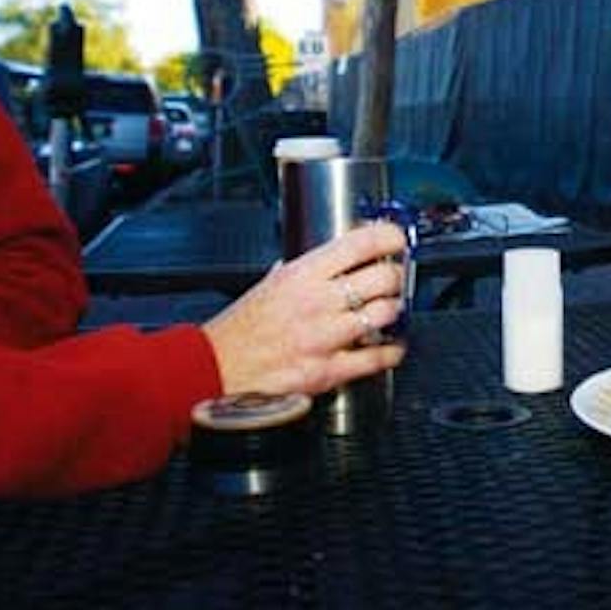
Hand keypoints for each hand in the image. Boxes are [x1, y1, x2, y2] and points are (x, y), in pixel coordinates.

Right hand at [202, 222, 408, 396]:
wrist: (213, 369)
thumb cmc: (238, 329)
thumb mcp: (270, 282)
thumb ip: (304, 270)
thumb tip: (334, 257)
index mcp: (302, 274)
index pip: (360, 243)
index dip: (389, 237)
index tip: (397, 240)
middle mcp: (318, 302)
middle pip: (384, 277)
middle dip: (396, 276)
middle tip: (393, 279)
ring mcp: (325, 337)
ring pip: (386, 314)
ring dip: (394, 312)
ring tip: (388, 311)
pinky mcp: (327, 371)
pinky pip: (377, 358)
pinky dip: (391, 351)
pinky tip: (390, 346)